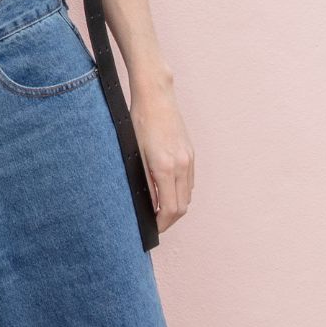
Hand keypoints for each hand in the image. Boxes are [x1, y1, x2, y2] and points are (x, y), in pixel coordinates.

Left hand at [131, 82, 194, 232]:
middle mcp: (182, 165)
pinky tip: (166, 191)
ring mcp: (189, 159)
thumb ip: (144, 183)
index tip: (153, 229)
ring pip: (187, 195)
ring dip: (176, 206)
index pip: (170, 209)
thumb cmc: (139, 122)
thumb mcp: (134, 155)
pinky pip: (189, 182)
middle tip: (155, 224)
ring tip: (159, 209)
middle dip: (169, 219)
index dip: (162, 224)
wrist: (156, 97)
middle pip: (182, 207)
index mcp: (165, 168)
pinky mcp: (191, 153)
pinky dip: (180, 192)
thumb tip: (149, 206)